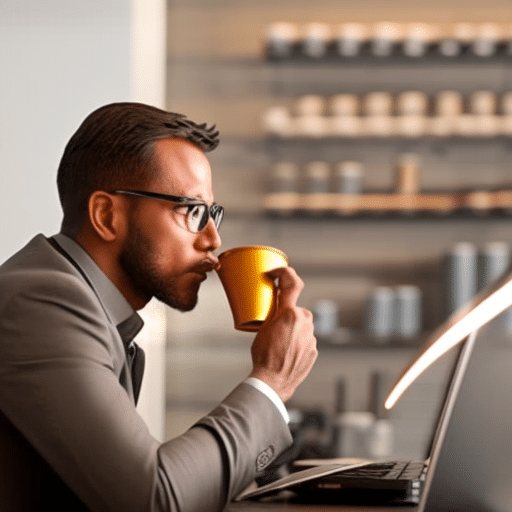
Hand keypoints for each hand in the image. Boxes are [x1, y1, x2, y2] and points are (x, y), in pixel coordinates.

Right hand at [248, 266, 316, 401]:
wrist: (273, 382)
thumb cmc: (263, 356)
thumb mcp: (262, 328)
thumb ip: (273, 313)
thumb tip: (275, 303)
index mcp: (290, 313)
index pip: (292, 282)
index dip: (285, 272)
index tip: (278, 272)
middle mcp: (304, 322)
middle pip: (296, 309)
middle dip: (287, 313)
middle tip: (274, 323)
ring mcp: (311, 337)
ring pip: (301, 325)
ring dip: (292, 329)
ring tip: (278, 343)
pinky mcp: (314, 350)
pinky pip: (305, 340)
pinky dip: (297, 342)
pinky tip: (285, 352)